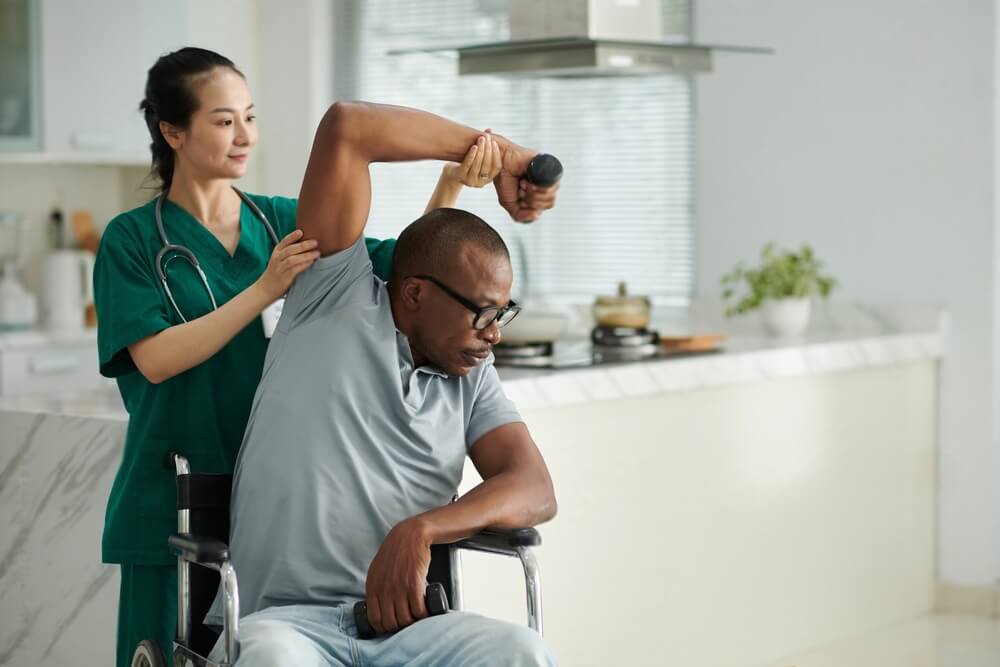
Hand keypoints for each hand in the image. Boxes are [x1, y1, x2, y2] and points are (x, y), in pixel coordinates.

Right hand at [255, 229, 319, 301]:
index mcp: (277, 252)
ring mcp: (280, 268)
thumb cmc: (277, 272)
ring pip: (292, 259)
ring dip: (306, 255)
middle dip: (303, 245)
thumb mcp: (280, 259)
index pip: (284, 242)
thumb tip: (308, 243)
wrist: (265, 288)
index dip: (292, 236)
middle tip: (315, 242)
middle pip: (290, 250)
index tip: (301, 231)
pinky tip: (311, 262)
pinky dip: (303, 265)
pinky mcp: (284, 278)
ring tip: (317, 253)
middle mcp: (277, 259)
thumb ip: (290, 252)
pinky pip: (294, 270)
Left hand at [365, 518, 432, 634]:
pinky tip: (425, 611)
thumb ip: (376, 588)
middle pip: (391, 622)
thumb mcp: (377, 570)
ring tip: (417, 616)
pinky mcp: (414, 584)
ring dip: (413, 621)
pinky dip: (423, 614)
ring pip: (406, 619)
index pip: (375, 619)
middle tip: (407, 621)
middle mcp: (385, 590)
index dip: (384, 628)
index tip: (393, 626)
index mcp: (373, 587)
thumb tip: (377, 607)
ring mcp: (399, 588)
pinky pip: (419, 610)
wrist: (410, 535)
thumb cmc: (395, 552)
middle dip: (400, 626)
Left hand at [445, 132, 501, 187]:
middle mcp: (481, 183)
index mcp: (488, 179)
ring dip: (481, 150)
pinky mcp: (461, 177)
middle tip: (487, 137)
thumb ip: (484, 145)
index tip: (494, 142)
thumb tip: (489, 130)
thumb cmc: (467, 163)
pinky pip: (468, 165)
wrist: (452, 173)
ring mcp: (470, 181)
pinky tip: (474, 146)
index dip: (496, 154)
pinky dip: (472, 155)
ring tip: (481, 139)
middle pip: (487, 165)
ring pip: (478, 165)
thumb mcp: (478, 156)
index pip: (496, 167)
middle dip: (488, 149)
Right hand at [495, 144, 558, 222]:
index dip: (531, 207)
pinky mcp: (549, 167)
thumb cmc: (505, 180)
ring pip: (551, 196)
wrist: (500, 163)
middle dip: (531, 201)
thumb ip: (521, 216)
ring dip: (532, 194)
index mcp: (540, 194)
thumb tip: (535, 216)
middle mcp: (546, 185)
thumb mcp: (510, 204)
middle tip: (520, 189)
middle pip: (550, 203)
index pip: (544, 208)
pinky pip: (551, 185)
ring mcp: (548, 176)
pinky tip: (527, 181)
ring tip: (522, 184)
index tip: (519, 198)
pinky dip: (537, 187)